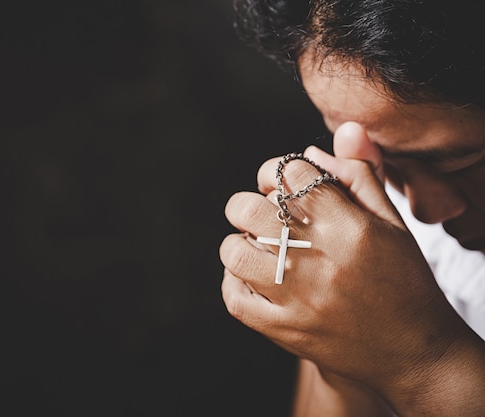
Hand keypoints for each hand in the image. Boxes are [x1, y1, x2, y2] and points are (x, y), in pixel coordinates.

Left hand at [219, 122, 470, 403]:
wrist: (412, 352)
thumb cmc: (403, 281)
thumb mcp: (393, 223)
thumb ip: (358, 177)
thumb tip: (314, 148)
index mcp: (346, 225)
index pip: (289, 172)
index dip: (280, 170)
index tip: (283, 184)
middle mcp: (317, 258)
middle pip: (249, 207)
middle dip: (248, 202)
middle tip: (261, 213)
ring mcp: (296, 298)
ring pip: (234, 252)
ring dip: (239, 243)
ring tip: (256, 247)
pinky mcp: (282, 330)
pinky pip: (233, 298)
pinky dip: (233, 283)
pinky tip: (250, 278)